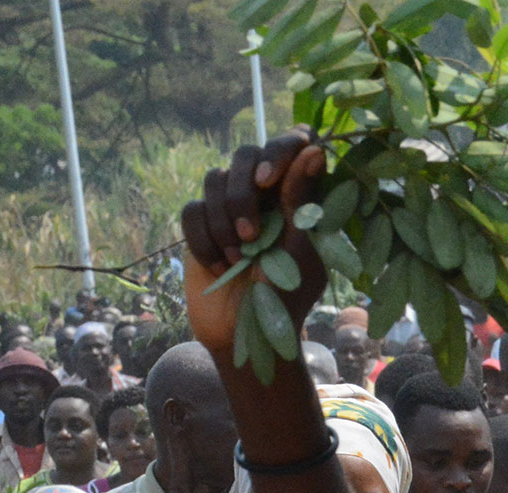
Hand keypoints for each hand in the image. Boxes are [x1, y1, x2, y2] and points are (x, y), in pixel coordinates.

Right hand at [179, 129, 329, 377]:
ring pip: (214, 179)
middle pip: (245, 154)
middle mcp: (264, 193)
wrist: (246, 334)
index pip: (293, 144)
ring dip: (224, 222)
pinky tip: (219, 267)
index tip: (269, 181)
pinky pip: (193, 209)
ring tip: (239, 261)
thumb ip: (301, 199)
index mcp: (297, 194)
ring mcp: (230, 206)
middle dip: (243, 194)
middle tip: (251, 237)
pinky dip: (204, 239)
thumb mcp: (300, 249)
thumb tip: (315, 149)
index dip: (280, 149)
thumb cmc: (286, 296)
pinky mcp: (201, 224)